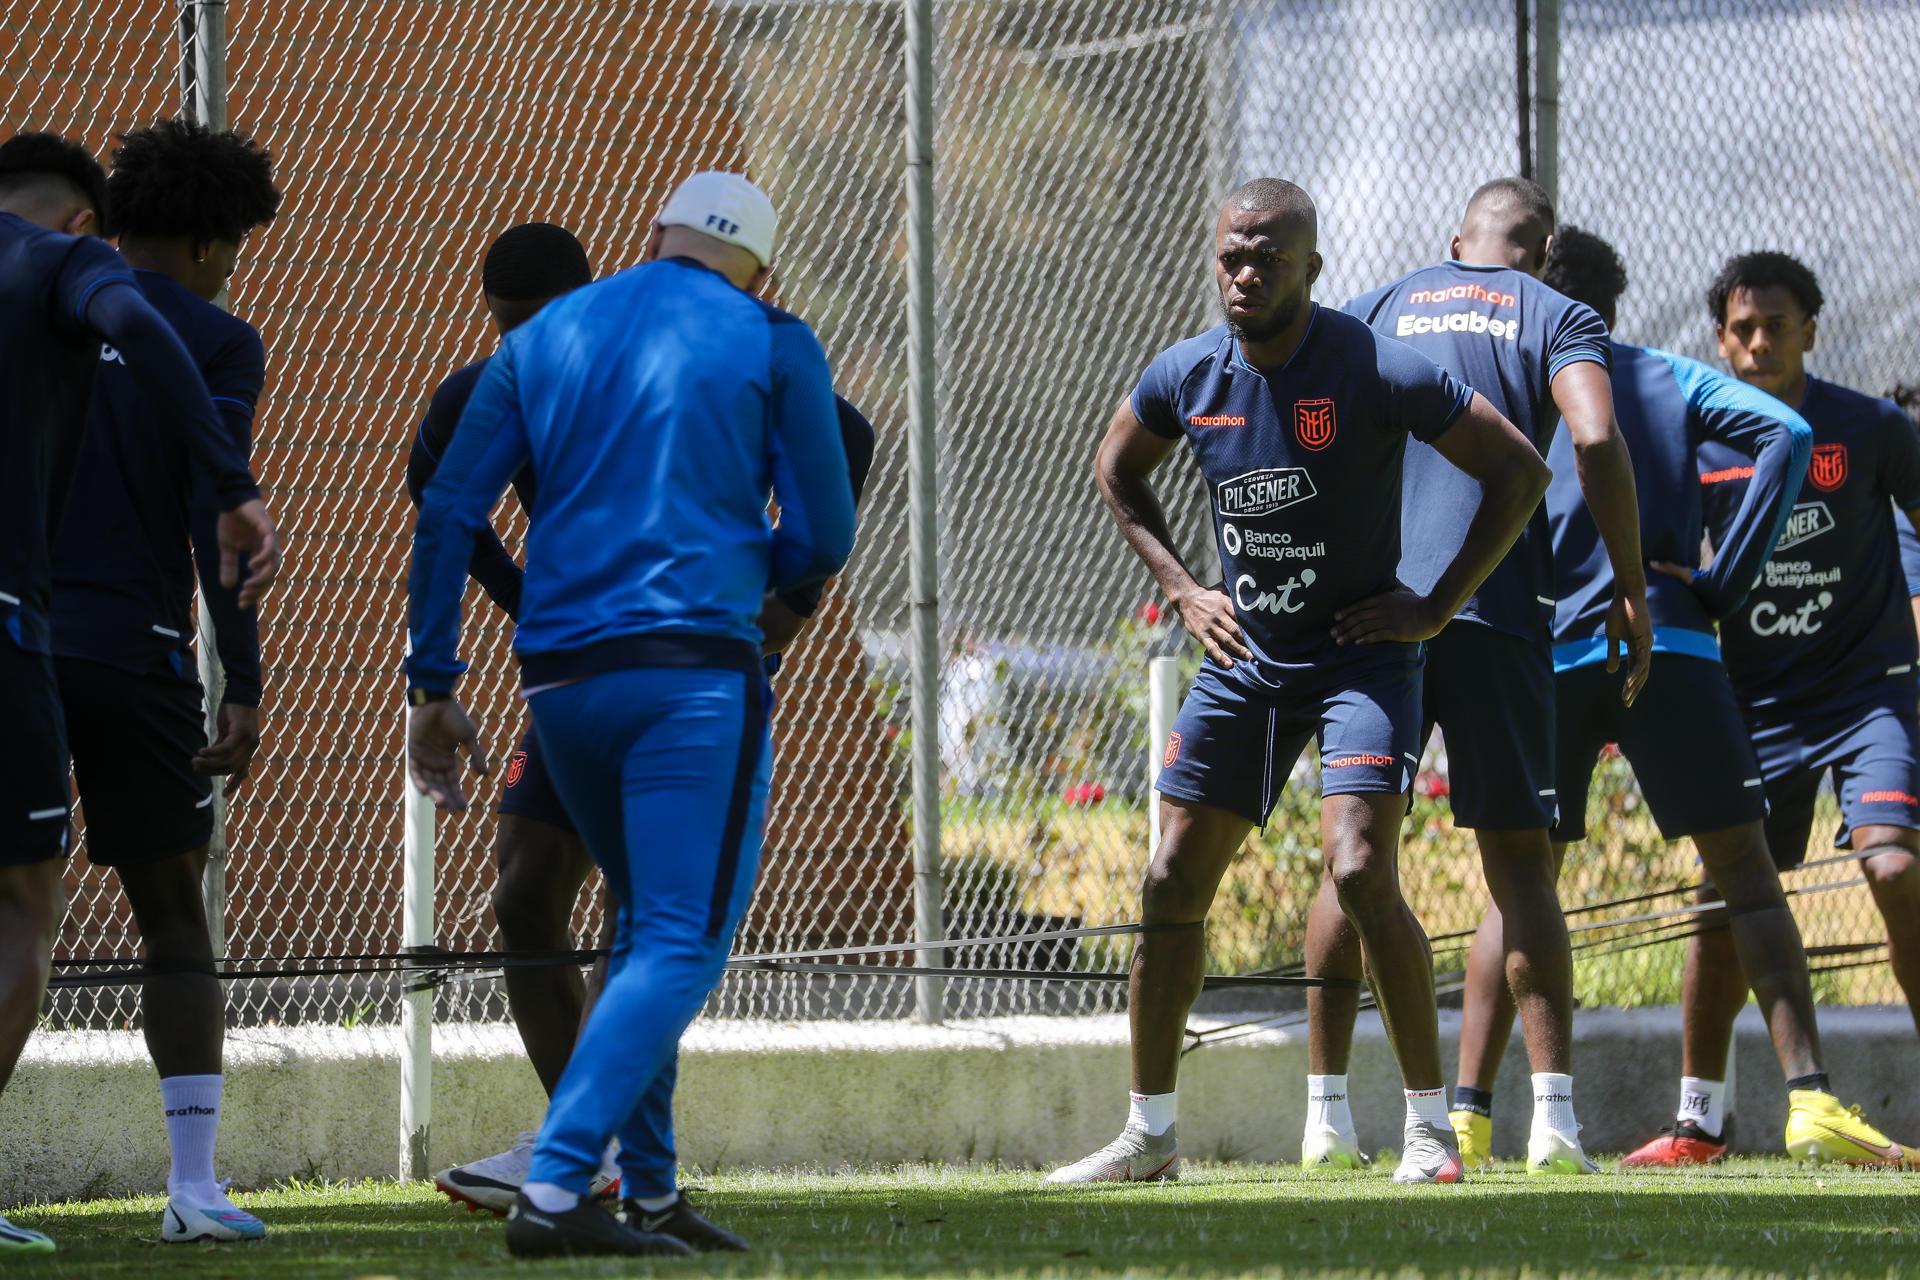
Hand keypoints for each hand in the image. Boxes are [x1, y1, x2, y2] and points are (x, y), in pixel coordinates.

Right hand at [193, 702, 260, 794]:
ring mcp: (248, 741)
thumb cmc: (233, 713)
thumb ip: (221, 746)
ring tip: (195, 761)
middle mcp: (251, 748)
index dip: (234, 785)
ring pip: (227, 761)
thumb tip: (210, 758)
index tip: (224, 795)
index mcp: (249, 750)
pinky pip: (224, 749)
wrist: (241, 694)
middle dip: (211, 772)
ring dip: (209, 764)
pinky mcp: (242, 732)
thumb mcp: (226, 733)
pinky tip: (201, 751)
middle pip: (230, 769)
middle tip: (195, 767)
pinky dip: (211, 752)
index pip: (243, 773)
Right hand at [217, 497, 282, 607]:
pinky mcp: (267, 528)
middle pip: (270, 575)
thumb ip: (229, 565)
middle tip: (244, 598)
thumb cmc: (232, 520)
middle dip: (258, 589)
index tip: (241, 604)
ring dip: (262, 577)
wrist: (232, 498)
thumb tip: (226, 587)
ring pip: (273, 564)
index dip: (254, 592)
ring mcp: (270, 539)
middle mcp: (269, 548)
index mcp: (261, 554)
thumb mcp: (227, 547)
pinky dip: (263, 558)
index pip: (262, 578)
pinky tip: (251, 566)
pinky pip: (270, 546)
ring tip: (248, 586)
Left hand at [408, 698, 489, 810]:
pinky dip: (421, 782)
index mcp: (448, 759)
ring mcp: (424, 757)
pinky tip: (428, 791)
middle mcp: (435, 761)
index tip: (464, 808)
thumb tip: (486, 776)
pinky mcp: (413, 752)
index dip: (458, 795)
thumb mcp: (469, 738)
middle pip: (441, 785)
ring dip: (435, 793)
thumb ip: (476, 756)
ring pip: (428, 782)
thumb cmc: (454, 715)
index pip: (452, 782)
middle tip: (454, 811)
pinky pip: (415, 772)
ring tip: (443, 804)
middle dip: (447, 798)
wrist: (438, 700)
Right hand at [1173, 584, 1252, 667]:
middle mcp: (1218, 615)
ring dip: (1239, 649)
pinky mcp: (1202, 635)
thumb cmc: (1208, 596)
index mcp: (1225, 604)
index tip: (1261, 634)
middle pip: (1236, 629)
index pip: (1241, 616)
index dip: (1251, 625)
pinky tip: (1229, 664)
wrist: (1186, 598)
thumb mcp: (1222, 590)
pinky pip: (1212, 648)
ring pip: (1227, 640)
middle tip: (1260, 649)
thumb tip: (1252, 594)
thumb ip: (1235, 595)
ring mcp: (1210, 626)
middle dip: (1248, 640)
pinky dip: (1221, 657)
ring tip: (1249, 657)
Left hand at [1331, 584, 1445, 644]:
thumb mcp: (1404, 590)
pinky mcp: (1395, 631)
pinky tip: (1357, 643)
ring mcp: (1388, 620)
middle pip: (1358, 617)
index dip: (1346, 611)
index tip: (1336, 617)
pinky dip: (1365, 639)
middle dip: (1343, 625)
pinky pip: (1376, 635)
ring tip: (1339, 641)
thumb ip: (1395, 585)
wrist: (1432, 612)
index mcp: (1383, 599)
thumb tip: (1392, 578)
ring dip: (1349, 634)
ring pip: (1363, 627)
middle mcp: (1382, 609)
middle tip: (1332, 632)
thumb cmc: (1418, 602)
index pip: (1359, 605)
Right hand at [1606, 580, 1652, 706]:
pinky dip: (1636, 671)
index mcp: (1636, 648)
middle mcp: (1644, 648)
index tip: (1624, 698)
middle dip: (1634, 690)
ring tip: (1627, 696)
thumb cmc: (1619, 612)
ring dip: (1634, 684)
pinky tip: (1630, 682)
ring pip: (1642, 669)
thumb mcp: (1612, 636)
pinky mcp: (1645, 639)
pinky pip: (1641, 659)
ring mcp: (1646, 644)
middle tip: (1627, 703)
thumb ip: (1613, 653)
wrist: (1626, 596)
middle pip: (1641, 674)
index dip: (1629, 685)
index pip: (1634, 670)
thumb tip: (1612, 672)